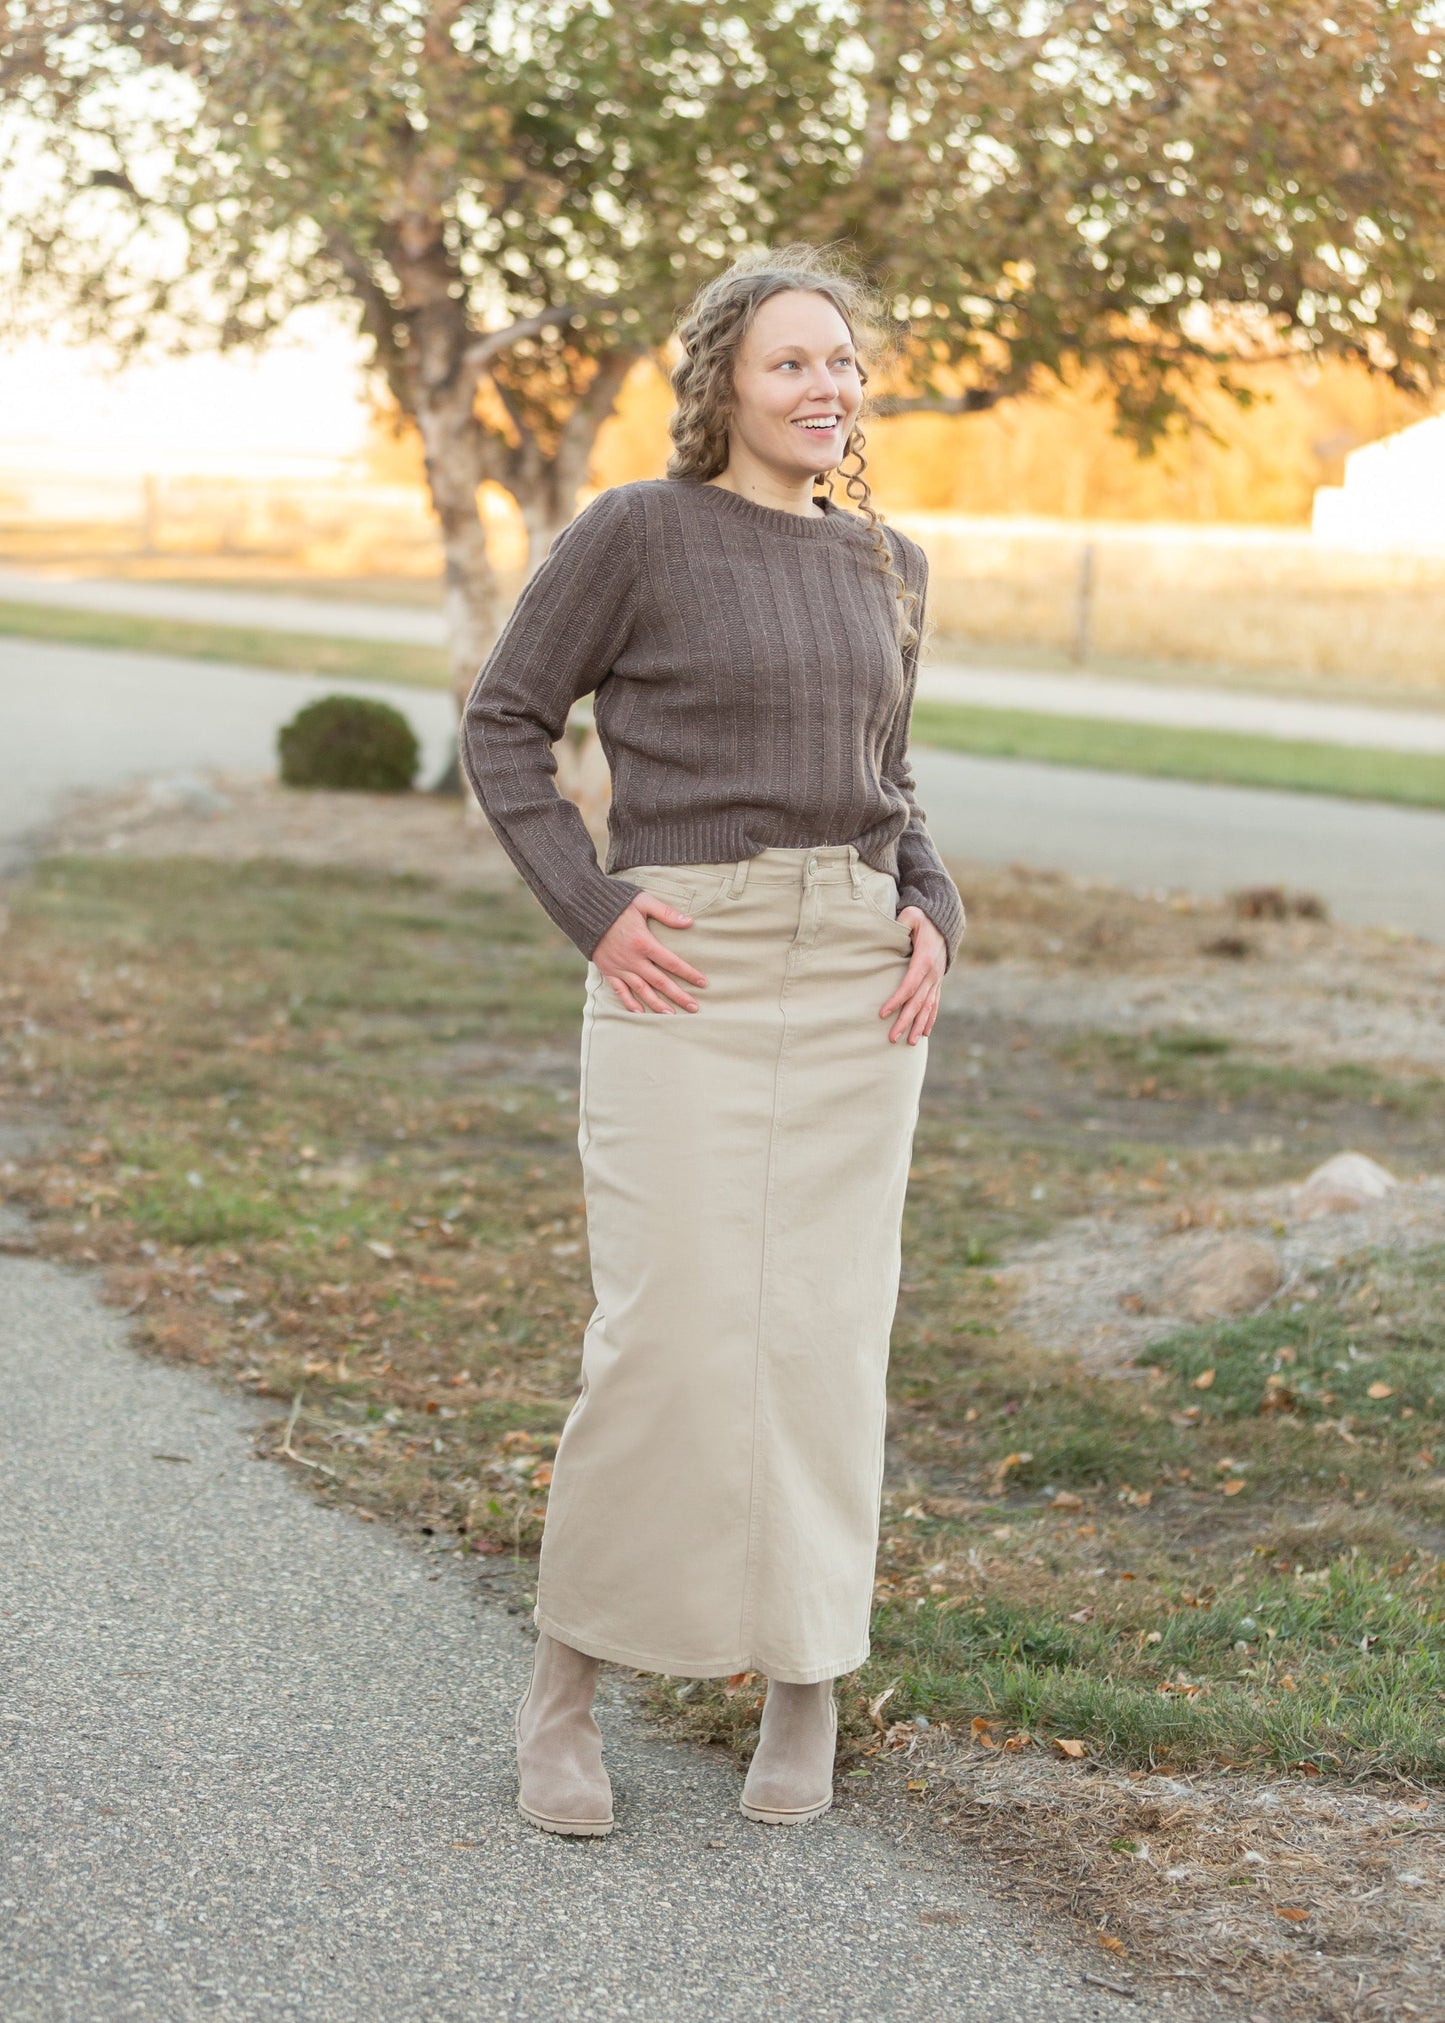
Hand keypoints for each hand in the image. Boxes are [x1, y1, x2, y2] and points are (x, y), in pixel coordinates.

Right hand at [593, 893, 709, 1013]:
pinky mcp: (608, 971)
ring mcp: (619, 967)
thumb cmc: (616, 903)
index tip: (703, 983)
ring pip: (642, 990)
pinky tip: (640, 1013)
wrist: (583, 909)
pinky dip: (629, 1003)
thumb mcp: (643, 902)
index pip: (671, 962)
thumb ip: (666, 913)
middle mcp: (632, 959)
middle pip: (660, 982)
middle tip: (694, 1008)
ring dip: (657, 1004)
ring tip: (671, 1014)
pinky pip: (619, 991)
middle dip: (678, 996)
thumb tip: (689, 922)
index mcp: (644, 943)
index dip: (688, 974)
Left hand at [878, 907, 944, 1043]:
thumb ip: (902, 922)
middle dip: (905, 1021)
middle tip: (892, 1037)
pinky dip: (930, 1019)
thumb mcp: (912, 916)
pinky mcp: (937, 982)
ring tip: (910, 1043)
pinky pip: (934, 1004)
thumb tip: (893, 929)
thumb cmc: (923, 919)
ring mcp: (937, 980)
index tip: (883, 1013)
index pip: (909, 984)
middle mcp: (933, 973)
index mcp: (925, 959)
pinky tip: (924, 1033)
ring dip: (919, 1025)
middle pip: (918, 1002)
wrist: (944, 923)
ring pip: (928, 1007)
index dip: (897, 1000)